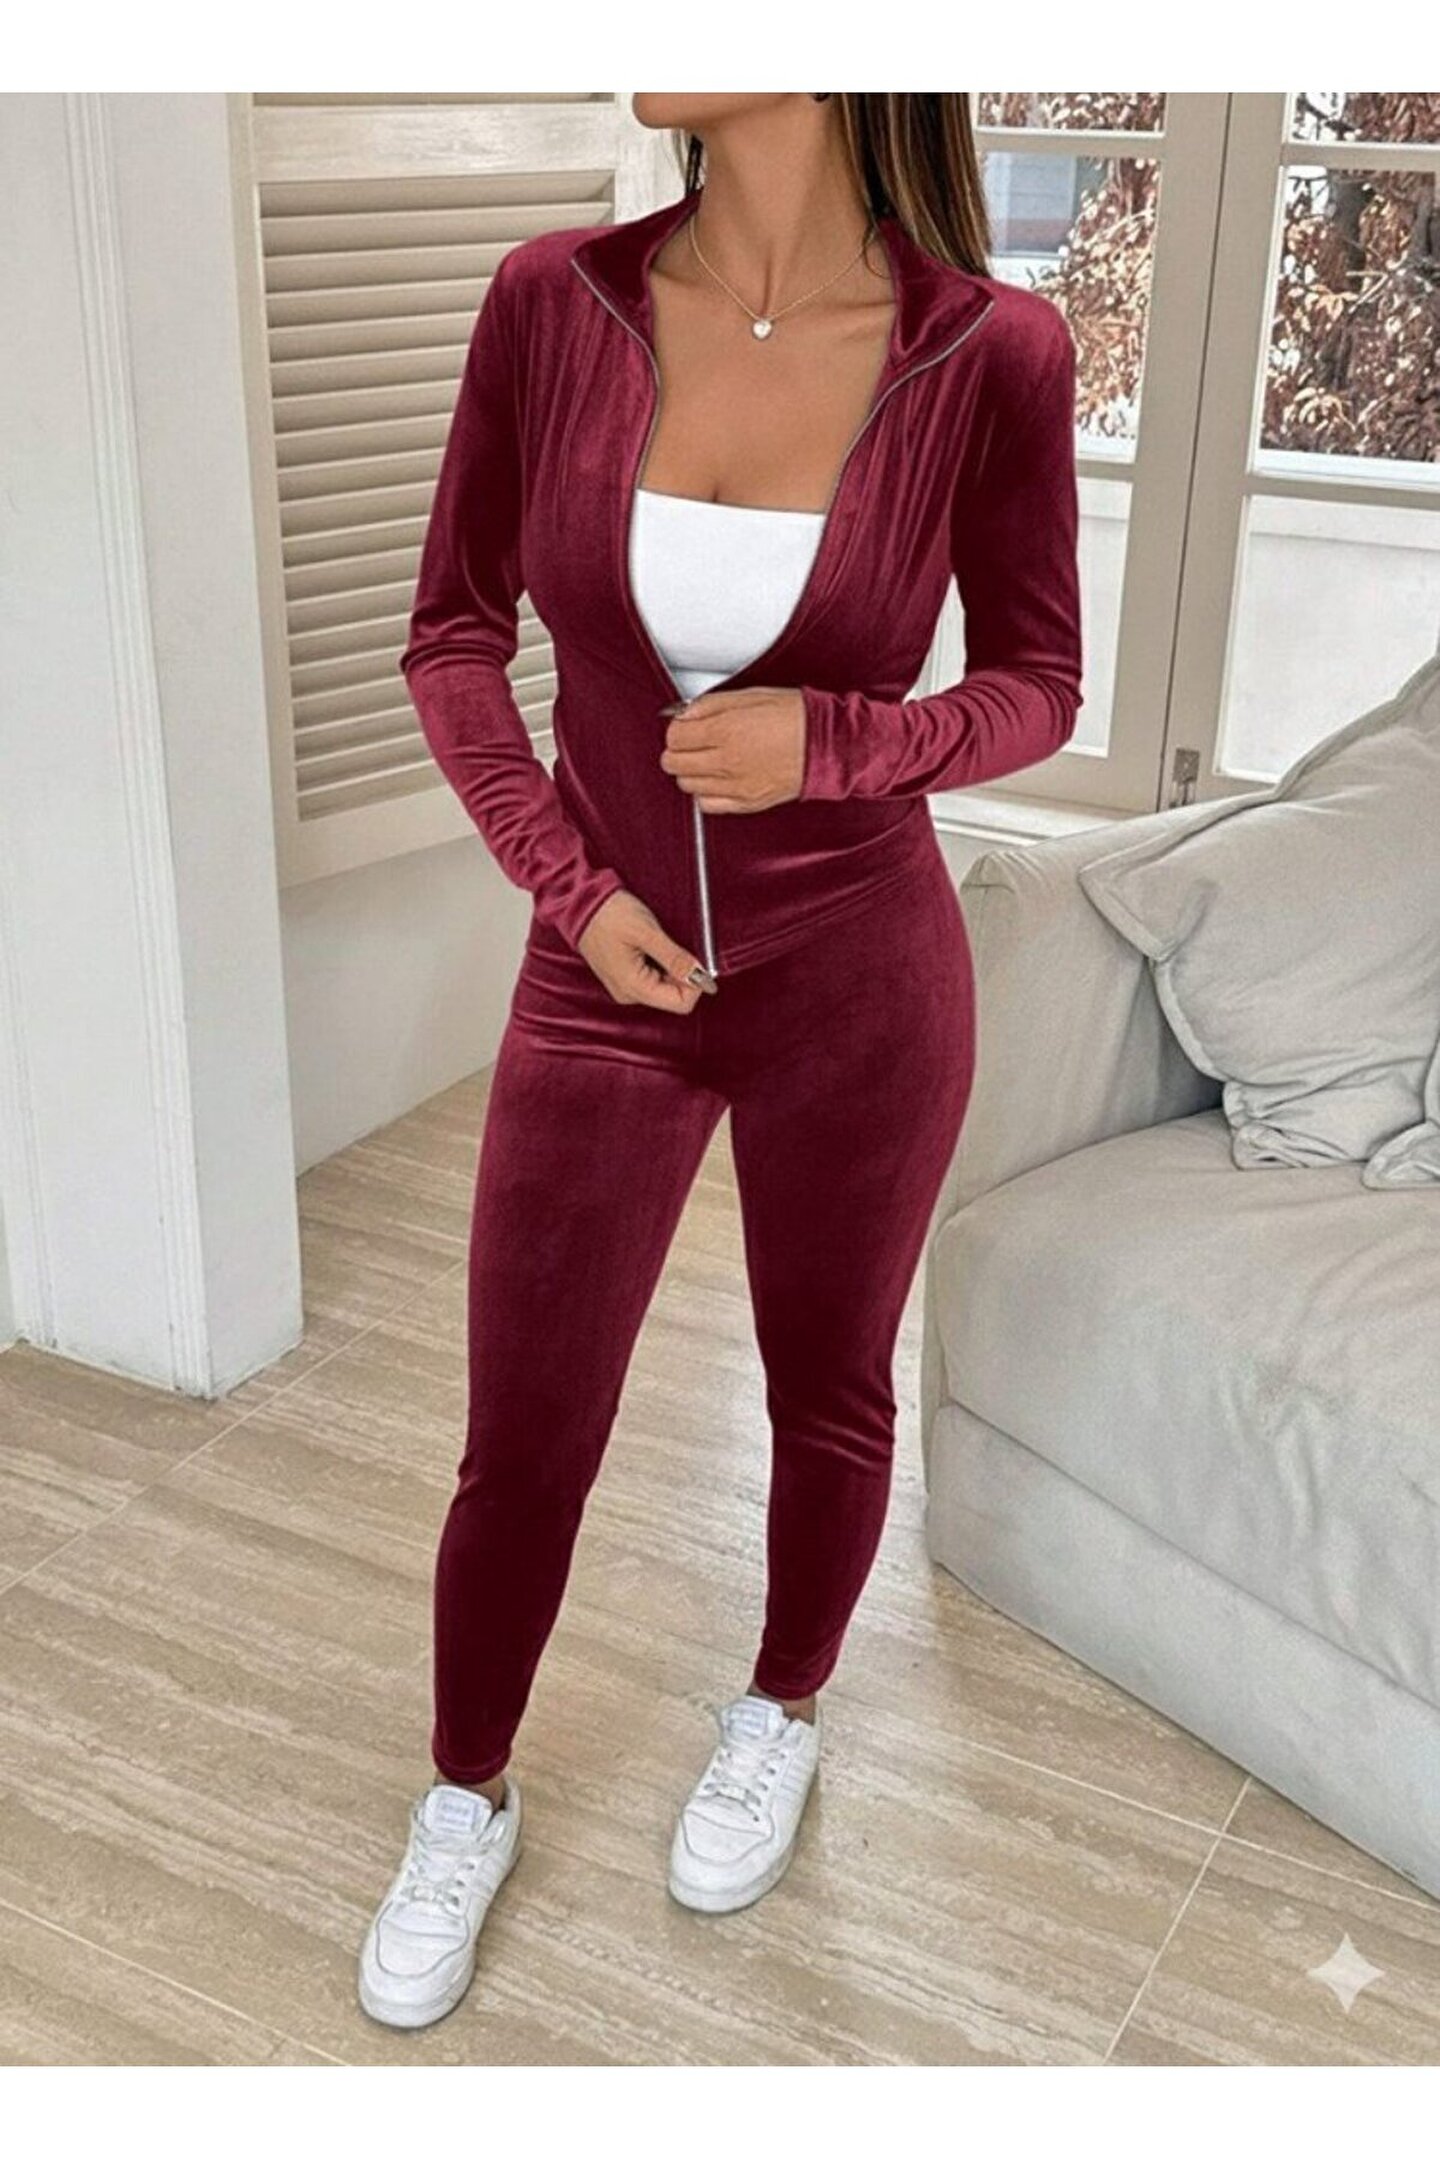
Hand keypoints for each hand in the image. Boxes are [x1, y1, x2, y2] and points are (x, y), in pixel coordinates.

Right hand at [576, 889, 716, 1009]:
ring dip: (673, 967)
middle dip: (685, 974)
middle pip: (674, 997)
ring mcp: (626, 986)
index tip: (698, 960)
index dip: (696, 984)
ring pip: (665, 987)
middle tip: (679, 945)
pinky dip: (662, 964)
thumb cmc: (608, 915)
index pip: (681, 1004)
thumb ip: (674, 957)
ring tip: (660, 943)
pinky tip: (653, 946)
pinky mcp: (625, 977)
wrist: (580, 903)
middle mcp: (629, 994)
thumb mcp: (647, 932)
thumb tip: (700, 974)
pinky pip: (653, 978)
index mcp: (633, 988)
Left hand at [659, 687, 805, 811]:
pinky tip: (716, 779)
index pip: (675, 736)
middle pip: (674, 763)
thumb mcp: (750, 695)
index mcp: (725, 730)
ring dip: (690, 771)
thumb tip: (683, 713)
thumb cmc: (795, 717)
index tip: (685, 726)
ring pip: (687, 785)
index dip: (677, 729)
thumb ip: (710, 705)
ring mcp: (735, 786)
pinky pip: (707, 805)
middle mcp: (726, 761)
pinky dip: (705, 792)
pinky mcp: (746, 803)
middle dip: (678, 750)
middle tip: (691, 742)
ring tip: (706, 759)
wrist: (826, 745)